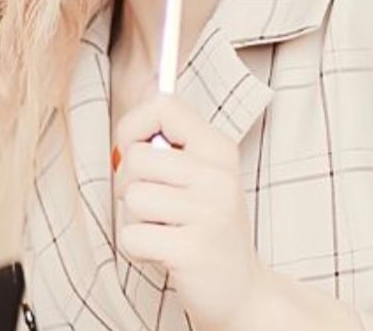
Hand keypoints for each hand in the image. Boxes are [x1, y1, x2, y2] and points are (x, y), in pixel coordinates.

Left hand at [112, 92, 265, 330]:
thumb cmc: (208, 226)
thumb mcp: (201, 173)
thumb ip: (173, 136)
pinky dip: (138, 249)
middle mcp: (218, 176)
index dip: (134, 126)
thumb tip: (148, 81)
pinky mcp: (192, 249)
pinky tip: (165, 253)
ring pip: (131, 198)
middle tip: (157, 206)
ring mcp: (208, 212)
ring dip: (137, 220)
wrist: (242, 290)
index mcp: (219, 149)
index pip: (163, 106)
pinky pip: (131, 236)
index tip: (136, 149)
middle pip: (135, 157)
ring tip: (166, 229)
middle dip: (130, 185)